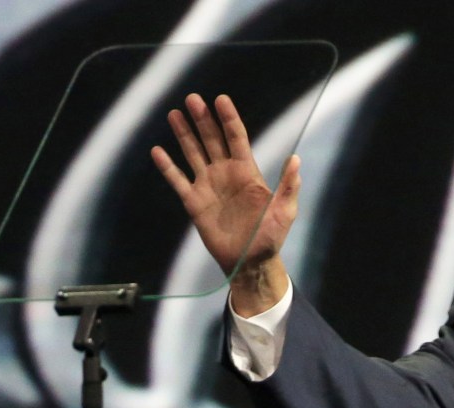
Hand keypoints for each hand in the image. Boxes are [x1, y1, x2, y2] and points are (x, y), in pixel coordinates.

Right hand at [151, 94, 296, 312]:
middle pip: (212, 139)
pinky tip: (158, 151)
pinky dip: (168, 166)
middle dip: (202, 119)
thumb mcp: (284, 211)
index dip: (228, 118)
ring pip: (193, 153)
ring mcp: (208, 186)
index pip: (236, 138)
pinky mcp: (194, 202)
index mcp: (247, 172)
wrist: (249, 261)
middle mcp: (225, 173)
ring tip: (174, 113)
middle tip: (192, 99)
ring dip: (184, 134)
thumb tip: (295, 159)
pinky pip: (178, 180)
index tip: (221, 99)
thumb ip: (288, 186)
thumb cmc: (271, 237)